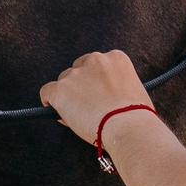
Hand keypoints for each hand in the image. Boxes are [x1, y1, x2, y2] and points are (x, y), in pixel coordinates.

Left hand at [39, 49, 153, 147]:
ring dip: (68, 96)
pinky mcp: (61, 89)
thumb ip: (117, 89)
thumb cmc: (138, 119)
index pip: (97, 65)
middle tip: (86, 107)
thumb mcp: (134, 93)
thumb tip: (98, 101)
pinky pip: (47, 92)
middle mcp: (95, 60)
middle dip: (80, 86)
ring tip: (79, 117)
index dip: (95, 82)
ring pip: (64, 82)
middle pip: (78, 70)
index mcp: (116, 58)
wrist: (129, 128)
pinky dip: (50, 102)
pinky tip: (56, 112)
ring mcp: (77, 74)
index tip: (97, 95)